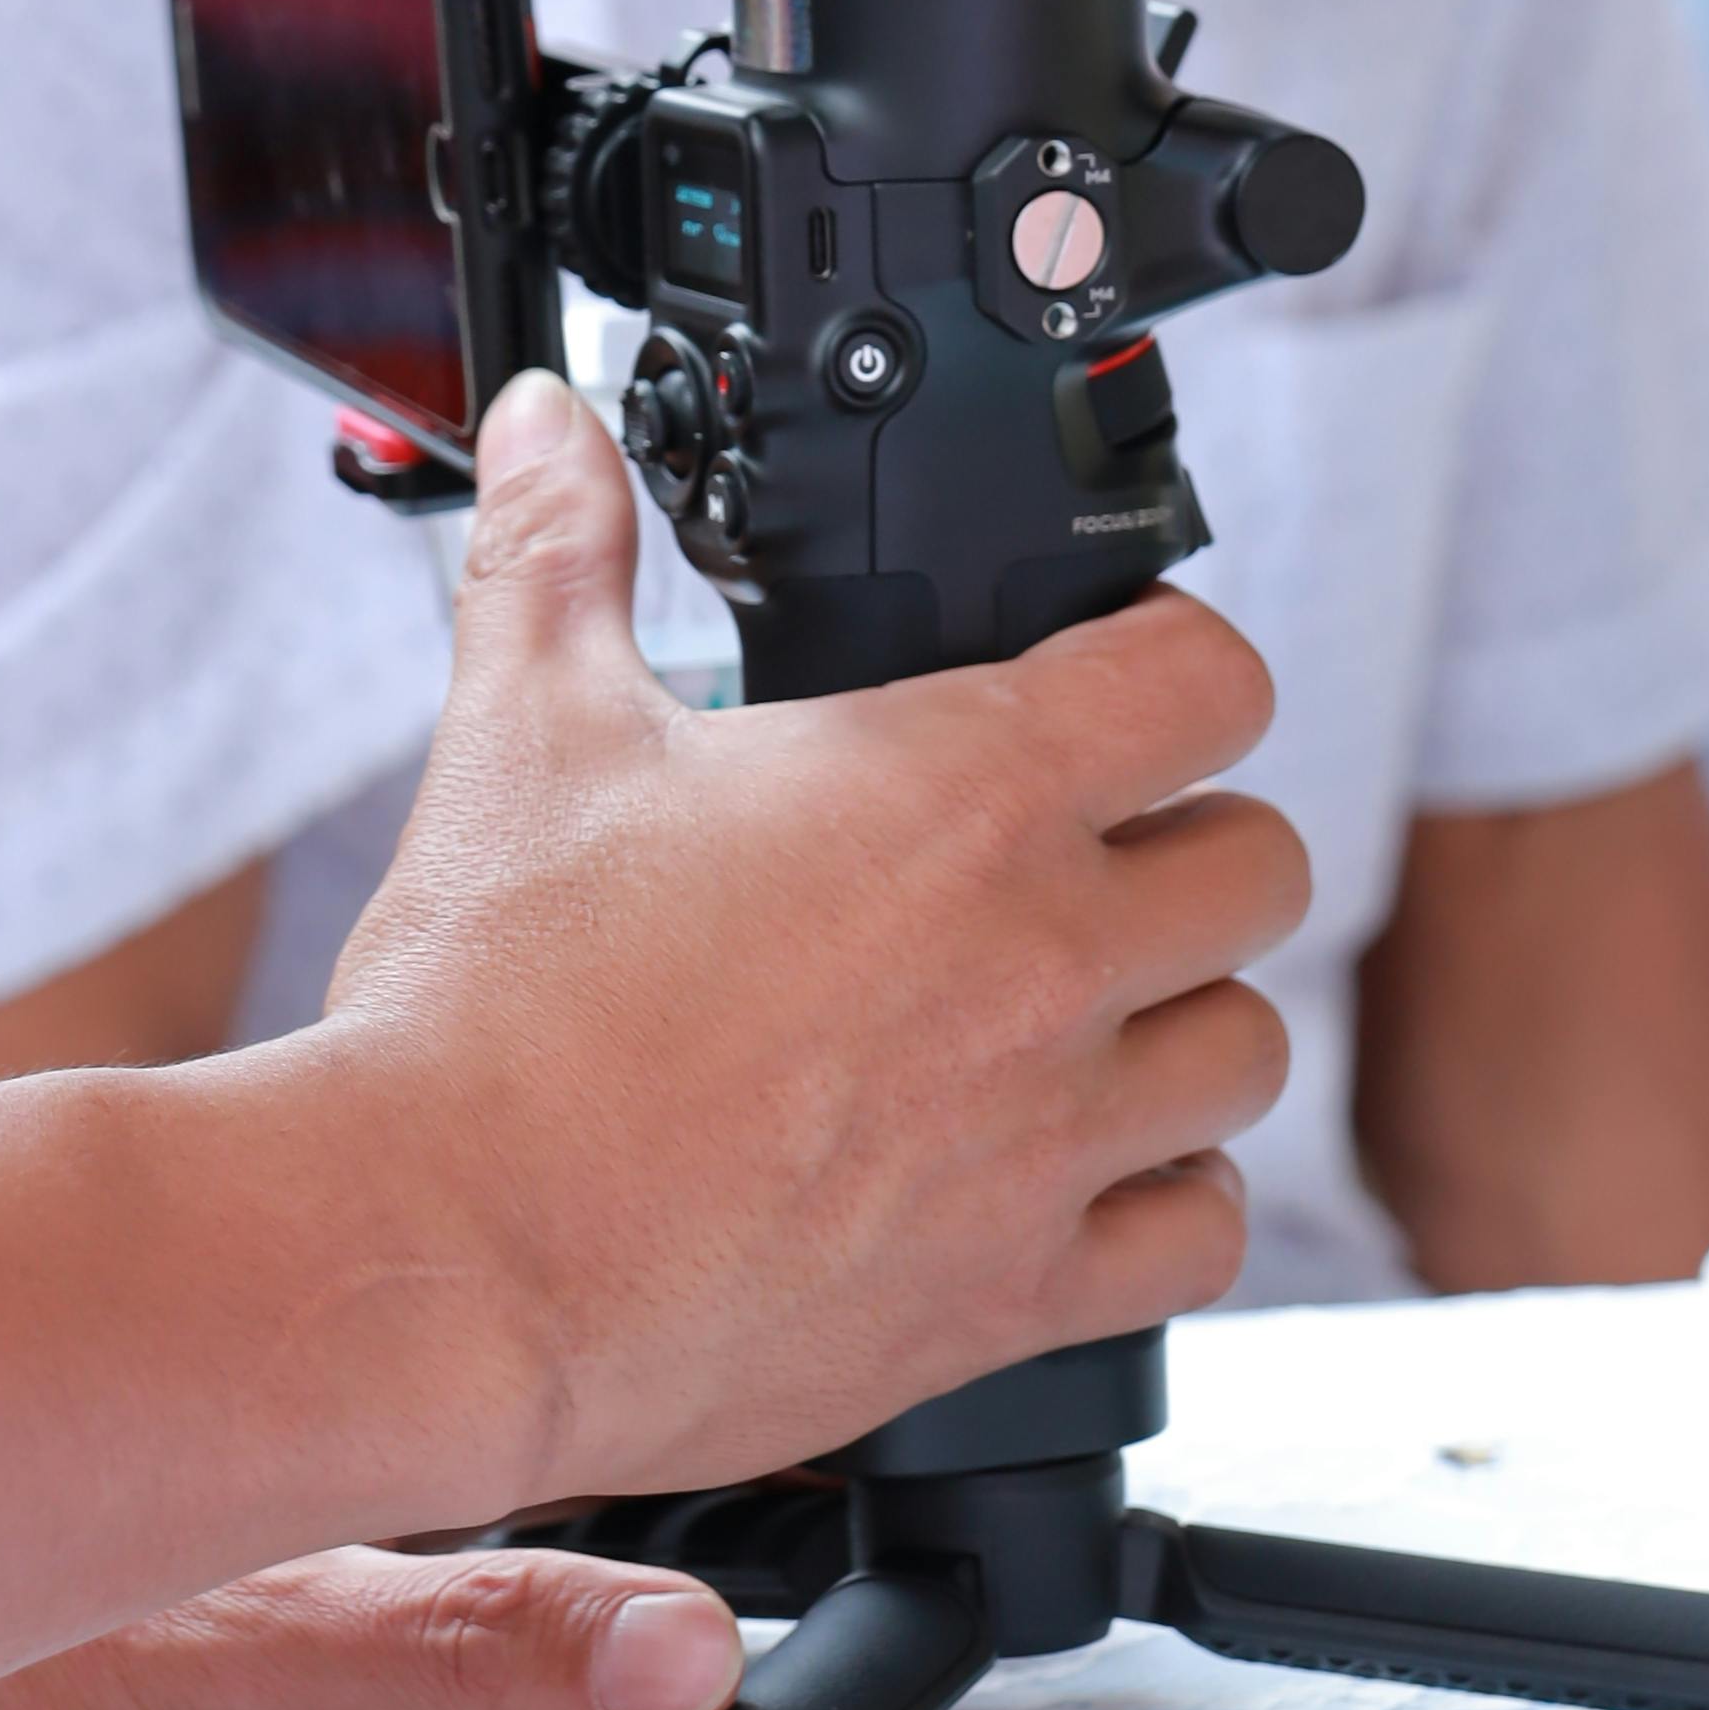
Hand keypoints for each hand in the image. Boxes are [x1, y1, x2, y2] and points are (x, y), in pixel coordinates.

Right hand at [316, 371, 1308, 1519]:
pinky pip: (1198, 1233)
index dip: (1170, 658)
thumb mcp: (530, 726)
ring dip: (1179, 1019)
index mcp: (960, 791)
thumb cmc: (490, 1011)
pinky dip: (1157, 1196)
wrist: (445, 1262)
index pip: (1209, 676)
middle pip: (1263, 864)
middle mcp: (1041, 956)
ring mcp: (1045, 1133)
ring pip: (1248, 1051)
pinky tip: (1062, 1166)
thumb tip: (544, 419)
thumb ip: (560, 546)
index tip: (1108, 678)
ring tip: (1074, 1011)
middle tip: (1083, 853)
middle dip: (1185, 840)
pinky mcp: (1015, 1289)